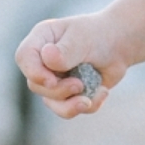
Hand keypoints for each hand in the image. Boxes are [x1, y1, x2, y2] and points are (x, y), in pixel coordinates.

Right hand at [16, 0, 144, 119]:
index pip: (24, 57)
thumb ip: (66, 50)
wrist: (120, 45)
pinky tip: (102, 92)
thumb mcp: (83, 38)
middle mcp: (42, 60)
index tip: (52, 81)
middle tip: (80, 85)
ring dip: (73, 104)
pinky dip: (88, 104)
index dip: (33, 72)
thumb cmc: (99, 35)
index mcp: (41, 40)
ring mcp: (54, 78)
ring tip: (95, 94)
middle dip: (59, 90)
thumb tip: (47, 57)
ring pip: (52, 102)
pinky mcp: (67, 94)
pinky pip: (70, 109)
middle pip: (36, 85)